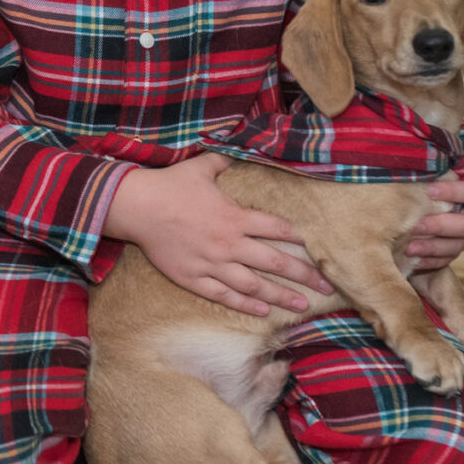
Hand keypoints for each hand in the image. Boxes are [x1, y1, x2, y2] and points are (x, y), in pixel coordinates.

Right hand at [104, 155, 335, 316]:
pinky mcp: (194, 277)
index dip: (300, 239)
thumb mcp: (200, 168)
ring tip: (301, 306)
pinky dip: (245, 304)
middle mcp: (229, 244)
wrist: (137, 208)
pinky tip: (262, 310)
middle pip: (275, 263)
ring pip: (254, 285)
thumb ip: (223, 163)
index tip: (318, 249)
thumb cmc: (170, 186)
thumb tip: (237, 153)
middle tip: (326, 286)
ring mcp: (212, 264)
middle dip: (304, 275)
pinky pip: (224, 295)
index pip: (277, 230)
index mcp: (235, 217)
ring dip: (280, 296)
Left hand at [411, 153, 463, 264]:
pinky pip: (453, 254)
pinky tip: (415, 260)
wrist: (463, 169)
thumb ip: (447, 146)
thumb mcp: (456, 146)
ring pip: (461, 243)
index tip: (430, 191)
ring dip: (434, 248)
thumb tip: (424, 137)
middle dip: (441, 227)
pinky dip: (434, 259)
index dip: (456, 192)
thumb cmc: (455, 156)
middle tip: (416, 227)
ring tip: (409, 247)